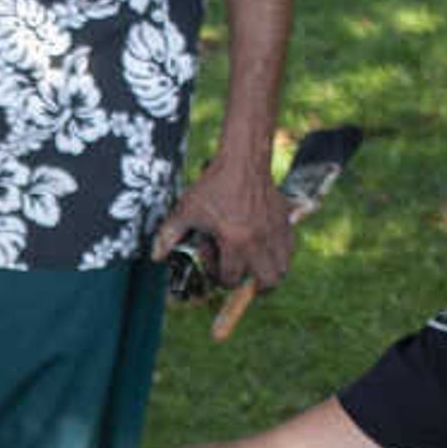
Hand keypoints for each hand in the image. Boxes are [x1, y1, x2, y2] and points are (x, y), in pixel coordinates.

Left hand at [155, 153, 291, 296]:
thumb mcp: (187, 209)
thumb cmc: (214, 185)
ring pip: (283, 268)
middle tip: (242, 277)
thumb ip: (169, 234)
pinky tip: (265, 247)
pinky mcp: (286, 222)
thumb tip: (155, 256)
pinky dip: (280, 255)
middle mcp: (260, 241)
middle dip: (253, 287)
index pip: (231, 278)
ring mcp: (276, 232)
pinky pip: (290, 249)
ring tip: (255, 266)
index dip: (219, 277)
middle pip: (267, 282)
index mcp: (236, 241)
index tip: (214, 263)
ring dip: (269, 272)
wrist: (243, 161)